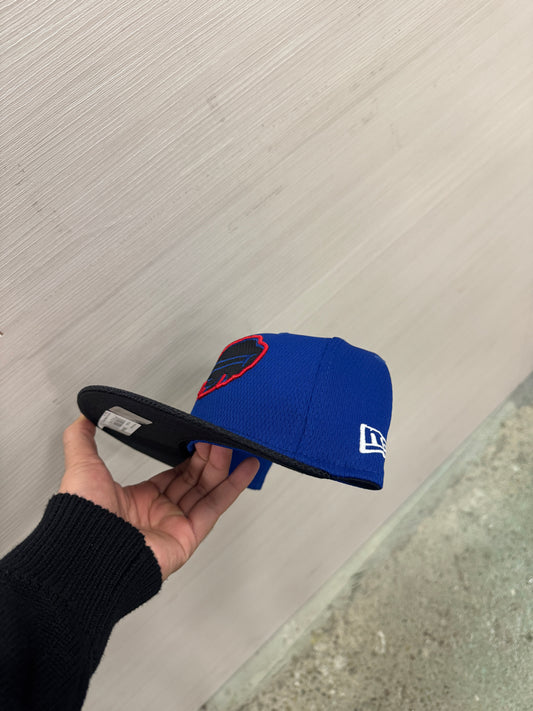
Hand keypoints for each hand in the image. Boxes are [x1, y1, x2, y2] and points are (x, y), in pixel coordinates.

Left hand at [59, 415, 259, 581]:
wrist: (87, 551)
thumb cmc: (84, 517)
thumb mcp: (82, 467)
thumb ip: (82, 440)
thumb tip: (83, 419)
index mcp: (138, 500)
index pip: (173, 474)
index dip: (189, 455)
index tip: (200, 437)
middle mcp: (159, 514)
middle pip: (194, 480)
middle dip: (209, 456)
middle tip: (218, 436)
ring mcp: (175, 525)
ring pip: (208, 490)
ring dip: (222, 466)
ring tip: (234, 444)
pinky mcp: (189, 536)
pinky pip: (216, 507)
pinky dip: (234, 487)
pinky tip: (246, 468)